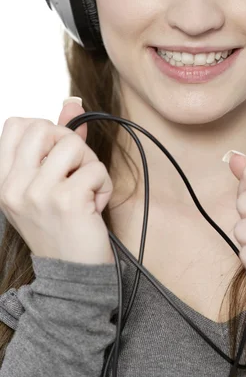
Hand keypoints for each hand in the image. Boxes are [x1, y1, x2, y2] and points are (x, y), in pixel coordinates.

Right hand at [0, 99, 114, 264]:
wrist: (71, 274)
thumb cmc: (62, 225)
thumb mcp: (48, 184)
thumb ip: (58, 142)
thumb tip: (72, 102)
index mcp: (3, 180)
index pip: (15, 124)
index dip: (44, 129)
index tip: (55, 154)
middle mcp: (13, 186)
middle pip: (44, 127)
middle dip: (70, 143)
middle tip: (74, 171)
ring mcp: (37, 193)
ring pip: (75, 144)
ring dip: (90, 165)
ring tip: (86, 190)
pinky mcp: (67, 201)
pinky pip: (96, 169)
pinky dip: (104, 185)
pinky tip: (94, 206)